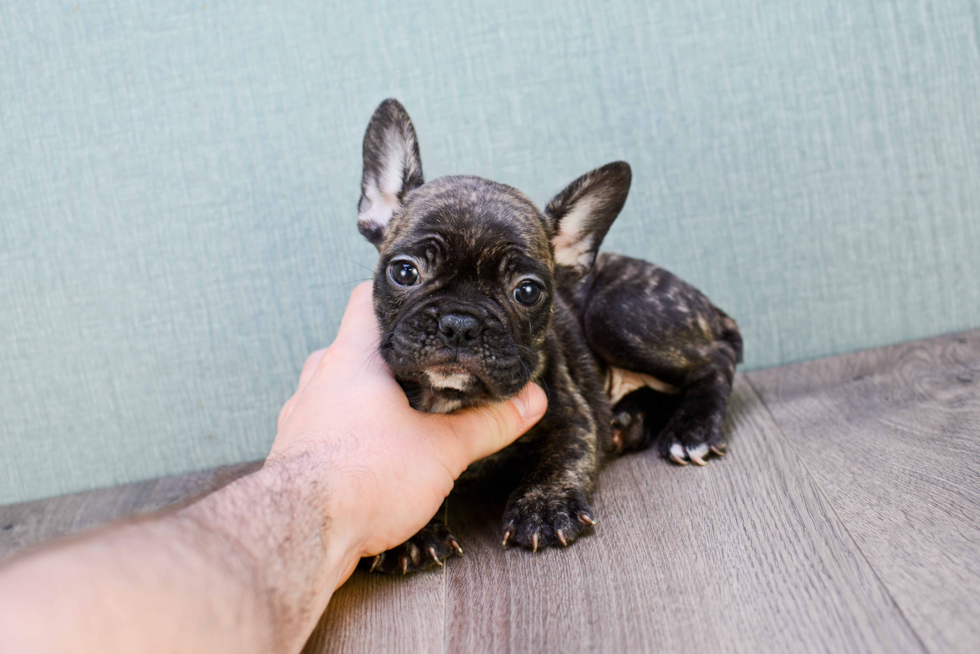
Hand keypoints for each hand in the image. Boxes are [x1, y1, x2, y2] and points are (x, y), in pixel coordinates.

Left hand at [271, 282, 547, 579]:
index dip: (396, 295)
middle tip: (426, 369)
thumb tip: (532, 401)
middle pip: (353, 345)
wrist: (302, 533)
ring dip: (365, 394)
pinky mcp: (292, 451)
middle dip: (390, 355)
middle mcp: (319, 377)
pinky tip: (371, 452)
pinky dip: (347, 429)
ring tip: (402, 413)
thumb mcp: (444, 449)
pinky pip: (323, 425)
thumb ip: (490, 422)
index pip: (367, 298)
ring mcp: (300, 413)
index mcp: (352, 357)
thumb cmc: (365, 477)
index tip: (424, 303)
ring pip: (335, 387)